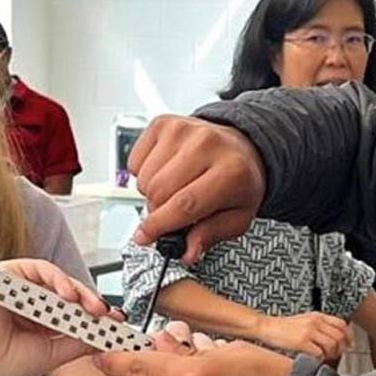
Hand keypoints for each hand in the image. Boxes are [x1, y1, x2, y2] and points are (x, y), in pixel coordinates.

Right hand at [0, 259, 108, 375]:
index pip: (73, 314)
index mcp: (38, 323)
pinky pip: (38, 269)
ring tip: (91, 307)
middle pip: (69, 296)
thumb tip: (104, 337)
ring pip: (57, 281)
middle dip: (92, 305)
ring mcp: (18, 288)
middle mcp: (30, 303)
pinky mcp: (6, 273)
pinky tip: (68, 294)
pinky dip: (57, 279)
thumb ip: (76, 344)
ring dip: (79, 292)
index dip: (96, 317)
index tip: (116, 324)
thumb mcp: (48, 357)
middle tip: (107, 316)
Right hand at [129, 116, 264, 262]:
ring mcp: (183, 130)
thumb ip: (211, 235)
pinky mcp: (164, 123)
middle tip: (171, 213)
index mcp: (231, 172)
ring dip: (152, 193)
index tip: (145, 237)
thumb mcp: (237, 216)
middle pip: (159, 191)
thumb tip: (187, 252)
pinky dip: (144, 173)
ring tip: (172, 190)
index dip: (160, 225)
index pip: (185, 204)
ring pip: (145, 178)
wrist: (239, 146)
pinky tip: (165, 171)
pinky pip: (136, 161)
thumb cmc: (237, 182)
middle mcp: (207, 145)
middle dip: (158, 211)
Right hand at [252, 312, 348, 361]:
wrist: (266, 327)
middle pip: (339, 336)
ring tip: (324, 357)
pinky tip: (314, 358)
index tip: (348, 344)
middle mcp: (315, 322)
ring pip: (331, 345)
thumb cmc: (284, 327)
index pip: (341, 324)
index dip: (348, 336)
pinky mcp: (301, 342)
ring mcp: (308, 332)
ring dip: (330, 354)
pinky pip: (319, 353)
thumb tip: (334, 338)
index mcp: (317, 316)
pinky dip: (319, 358)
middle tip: (336, 354)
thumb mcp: (305, 320)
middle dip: (340, 348)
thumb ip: (319, 326)